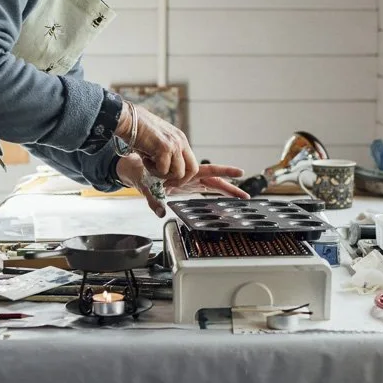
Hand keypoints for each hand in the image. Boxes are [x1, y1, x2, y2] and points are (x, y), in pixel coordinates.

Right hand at [115, 102, 197, 185]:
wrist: (128, 119)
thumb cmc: (139, 130)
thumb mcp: (159, 141)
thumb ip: (167, 153)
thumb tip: (169, 171)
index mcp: (181, 139)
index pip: (192, 164)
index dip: (182, 176)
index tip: (169, 180)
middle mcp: (181, 141)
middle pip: (192, 171)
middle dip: (178, 181)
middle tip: (164, 183)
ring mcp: (174, 144)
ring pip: (177, 173)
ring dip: (162, 174)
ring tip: (149, 164)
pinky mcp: (164, 148)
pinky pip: (163, 171)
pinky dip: (152, 170)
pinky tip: (144, 159)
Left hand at [116, 155, 248, 217]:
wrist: (136, 170)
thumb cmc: (142, 173)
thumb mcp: (146, 185)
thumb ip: (153, 198)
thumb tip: (160, 212)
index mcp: (183, 170)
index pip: (207, 170)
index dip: (223, 173)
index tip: (237, 175)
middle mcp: (190, 174)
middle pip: (215, 176)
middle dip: (230, 182)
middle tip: (246, 192)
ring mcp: (191, 179)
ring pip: (214, 183)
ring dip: (228, 189)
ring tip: (244, 197)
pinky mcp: (189, 185)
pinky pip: (207, 187)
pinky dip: (218, 192)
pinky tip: (228, 198)